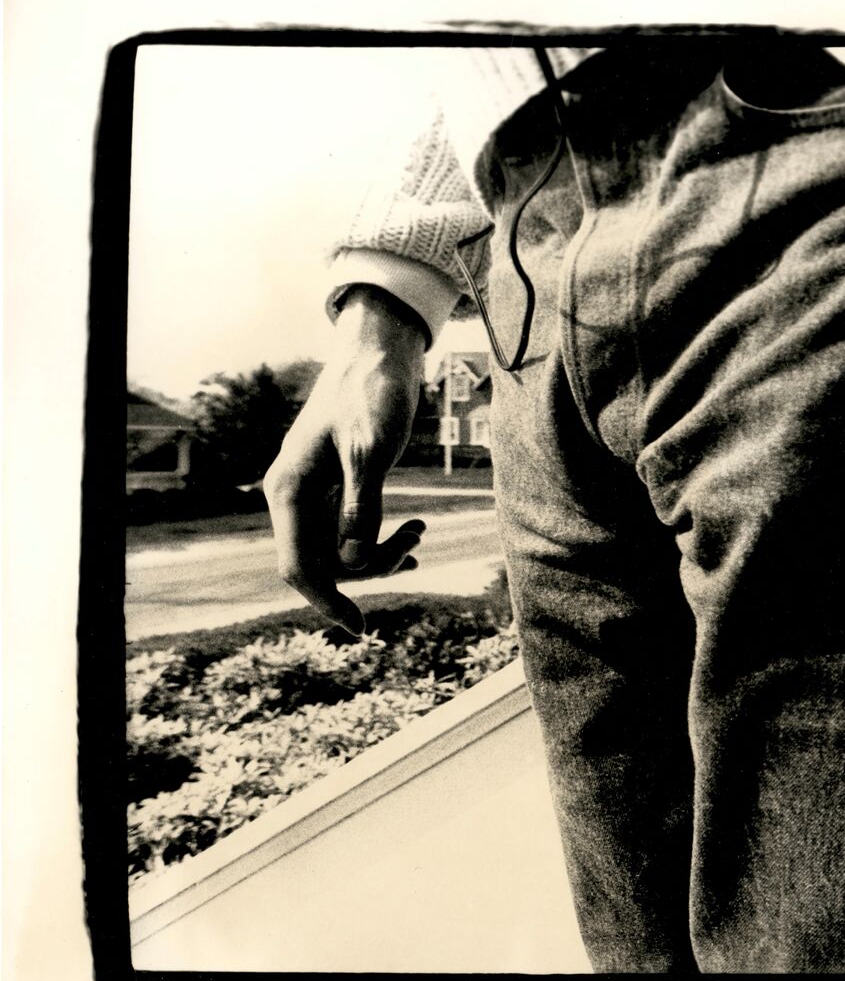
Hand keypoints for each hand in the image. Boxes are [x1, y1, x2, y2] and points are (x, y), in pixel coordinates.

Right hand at [264, 288, 429, 633]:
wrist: (380, 353)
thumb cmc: (373, 394)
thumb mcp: (371, 450)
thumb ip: (360, 505)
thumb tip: (350, 561)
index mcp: (288, 489)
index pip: (297, 566)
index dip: (327, 601)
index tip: (360, 628)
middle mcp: (293, 496)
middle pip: (323, 563)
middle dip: (369, 567)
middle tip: (415, 544)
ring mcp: (313, 493)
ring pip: (339, 551)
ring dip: (380, 554)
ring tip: (419, 535)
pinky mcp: (336, 487)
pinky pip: (350, 531)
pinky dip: (380, 539)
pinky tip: (413, 534)